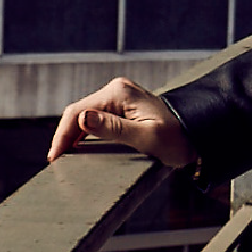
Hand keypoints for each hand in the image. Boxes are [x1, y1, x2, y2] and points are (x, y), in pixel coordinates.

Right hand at [48, 77, 197, 168]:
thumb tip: (82, 118)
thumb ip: (113, 129)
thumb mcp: (146, 137)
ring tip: (63, 157)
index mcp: (118, 93)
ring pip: (85, 116)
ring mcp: (119, 98)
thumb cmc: (176, 139)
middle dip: (65, 135)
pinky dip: (85, 133)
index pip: (78, 111)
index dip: (62, 134)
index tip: (54, 157)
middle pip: (79, 112)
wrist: (197, 136)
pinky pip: (97, 119)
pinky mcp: (123, 108)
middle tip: (55, 161)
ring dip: (73, 135)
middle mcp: (117, 90)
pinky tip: (79, 148)